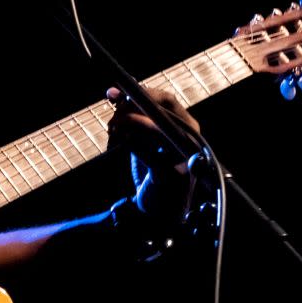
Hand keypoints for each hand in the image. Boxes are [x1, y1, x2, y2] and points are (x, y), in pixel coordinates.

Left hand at [105, 87, 201, 222]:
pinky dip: (130, 145)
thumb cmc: (151, 170)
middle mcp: (191, 141)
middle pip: (159, 111)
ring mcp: (185, 159)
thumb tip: (115, 91)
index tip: (112, 93)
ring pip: (154, 129)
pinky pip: (148, 153)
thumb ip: (133, 115)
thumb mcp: (141, 138)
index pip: (166, 100)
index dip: (138, 92)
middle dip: (128, 109)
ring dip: (127, 125)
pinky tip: (119, 145)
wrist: (155, 211)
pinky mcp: (174, 177)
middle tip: (111, 115)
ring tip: (113, 131)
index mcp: (187, 128)